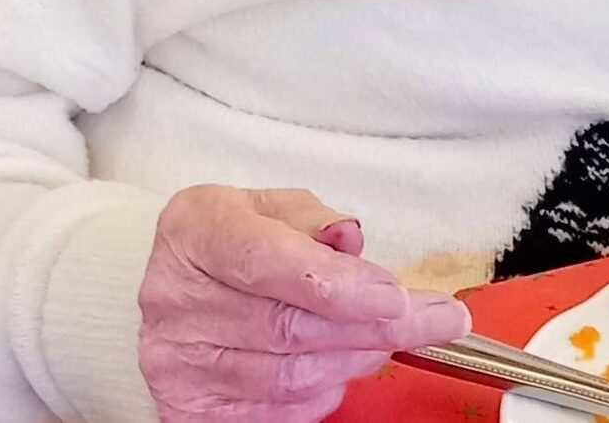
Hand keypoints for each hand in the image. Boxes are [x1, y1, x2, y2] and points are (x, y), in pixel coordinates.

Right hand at [138, 185, 470, 420]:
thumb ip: (315, 219)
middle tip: (432, 320)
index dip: (339, 284)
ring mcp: (176, 360)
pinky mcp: (187, 408)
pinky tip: (341, 369)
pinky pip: (273, 415)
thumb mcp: (273, 206)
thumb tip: (350, 239)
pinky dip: (320, 397)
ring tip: (386, 336)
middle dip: (372, 327)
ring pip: (287, 378)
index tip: (397, 297)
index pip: (268, 261)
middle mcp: (176, 297)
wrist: (180, 282)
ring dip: (354, 361)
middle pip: (287, 327)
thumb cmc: (238, 237)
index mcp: (197, 229)